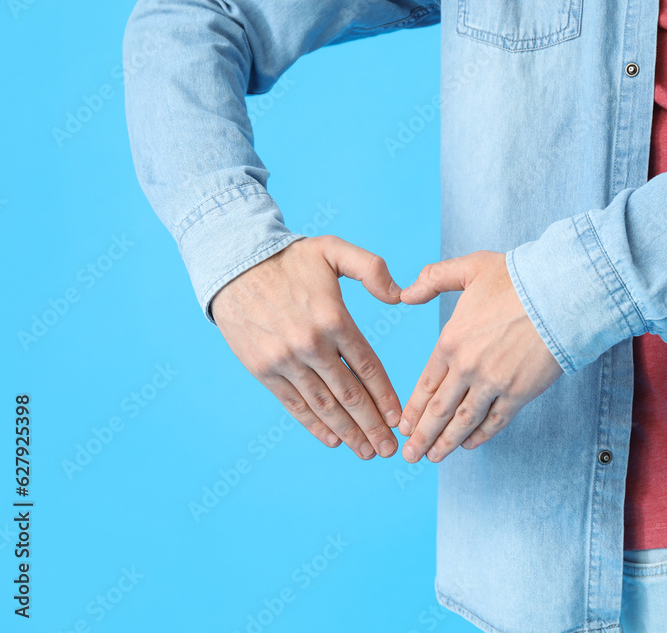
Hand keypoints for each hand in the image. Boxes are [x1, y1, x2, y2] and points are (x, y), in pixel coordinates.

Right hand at [211, 236, 402, 459]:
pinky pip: (294, 404)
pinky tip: (333, 440)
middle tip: (389, 449)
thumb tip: (400, 296)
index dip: (385, 396)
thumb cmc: (289, 258)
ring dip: (347, 432)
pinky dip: (314, 425)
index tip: (399, 418)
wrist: (233, 264)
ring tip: (367, 451)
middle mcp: (311, 345)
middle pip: (349, 394)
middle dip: (372, 426)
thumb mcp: (334, 249)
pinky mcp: (263, 370)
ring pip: (324, 405)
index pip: (368, 367)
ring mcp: (285, 360)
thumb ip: (372, 268)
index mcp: (334, 319)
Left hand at [396, 251, 562, 462]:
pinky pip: (495, 421)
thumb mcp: (470, 268)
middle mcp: (467, 367)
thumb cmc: (518, 278)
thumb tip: (405, 294)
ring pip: (463, 421)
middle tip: (409, 454)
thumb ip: (434, 278)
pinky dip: (480, 436)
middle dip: (422, 436)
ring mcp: (493, 383)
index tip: (404, 426)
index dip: (414, 409)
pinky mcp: (519, 393)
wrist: (561, 294)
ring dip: (446, 443)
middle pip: (439, 410)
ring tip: (433, 458)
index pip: (425, 383)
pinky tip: (469, 445)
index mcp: (451, 340)